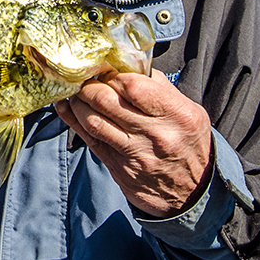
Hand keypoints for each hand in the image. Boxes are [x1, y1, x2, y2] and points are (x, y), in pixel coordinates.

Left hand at [55, 70, 212, 217]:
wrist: (191, 195)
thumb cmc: (188, 145)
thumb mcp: (189, 112)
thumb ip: (161, 87)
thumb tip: (130, 64)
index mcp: (177, 115)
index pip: (133, 85)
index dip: (113, 74)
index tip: (108, 70)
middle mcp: (155, 134)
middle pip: (106, 100)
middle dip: (90, 84)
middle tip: (86, 78)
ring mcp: (134, 153)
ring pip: (92, 120)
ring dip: (78, 101)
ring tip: (78, 92)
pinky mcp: (117, 167)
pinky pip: (88, 139)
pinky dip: (73, 119)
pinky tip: (67, 107)